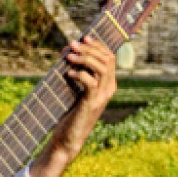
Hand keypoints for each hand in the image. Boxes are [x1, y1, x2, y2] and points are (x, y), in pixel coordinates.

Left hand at [29, 34, 118, 176]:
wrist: (68, 138)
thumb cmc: (70, 112)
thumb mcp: (75, 88)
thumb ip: (76, 70)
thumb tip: (67, 49)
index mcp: (108, 84)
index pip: (110, 57)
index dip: (97, 45)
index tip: (83, 38)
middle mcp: (109, 89)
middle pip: (108, 59)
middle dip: (89, 48)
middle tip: (71, 44)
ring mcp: (101, 97)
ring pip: (101, 67)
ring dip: (84, 58)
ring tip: (68, 56)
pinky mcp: (91, 104)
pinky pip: (89, 81)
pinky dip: (78, 73)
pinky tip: (67, 73)